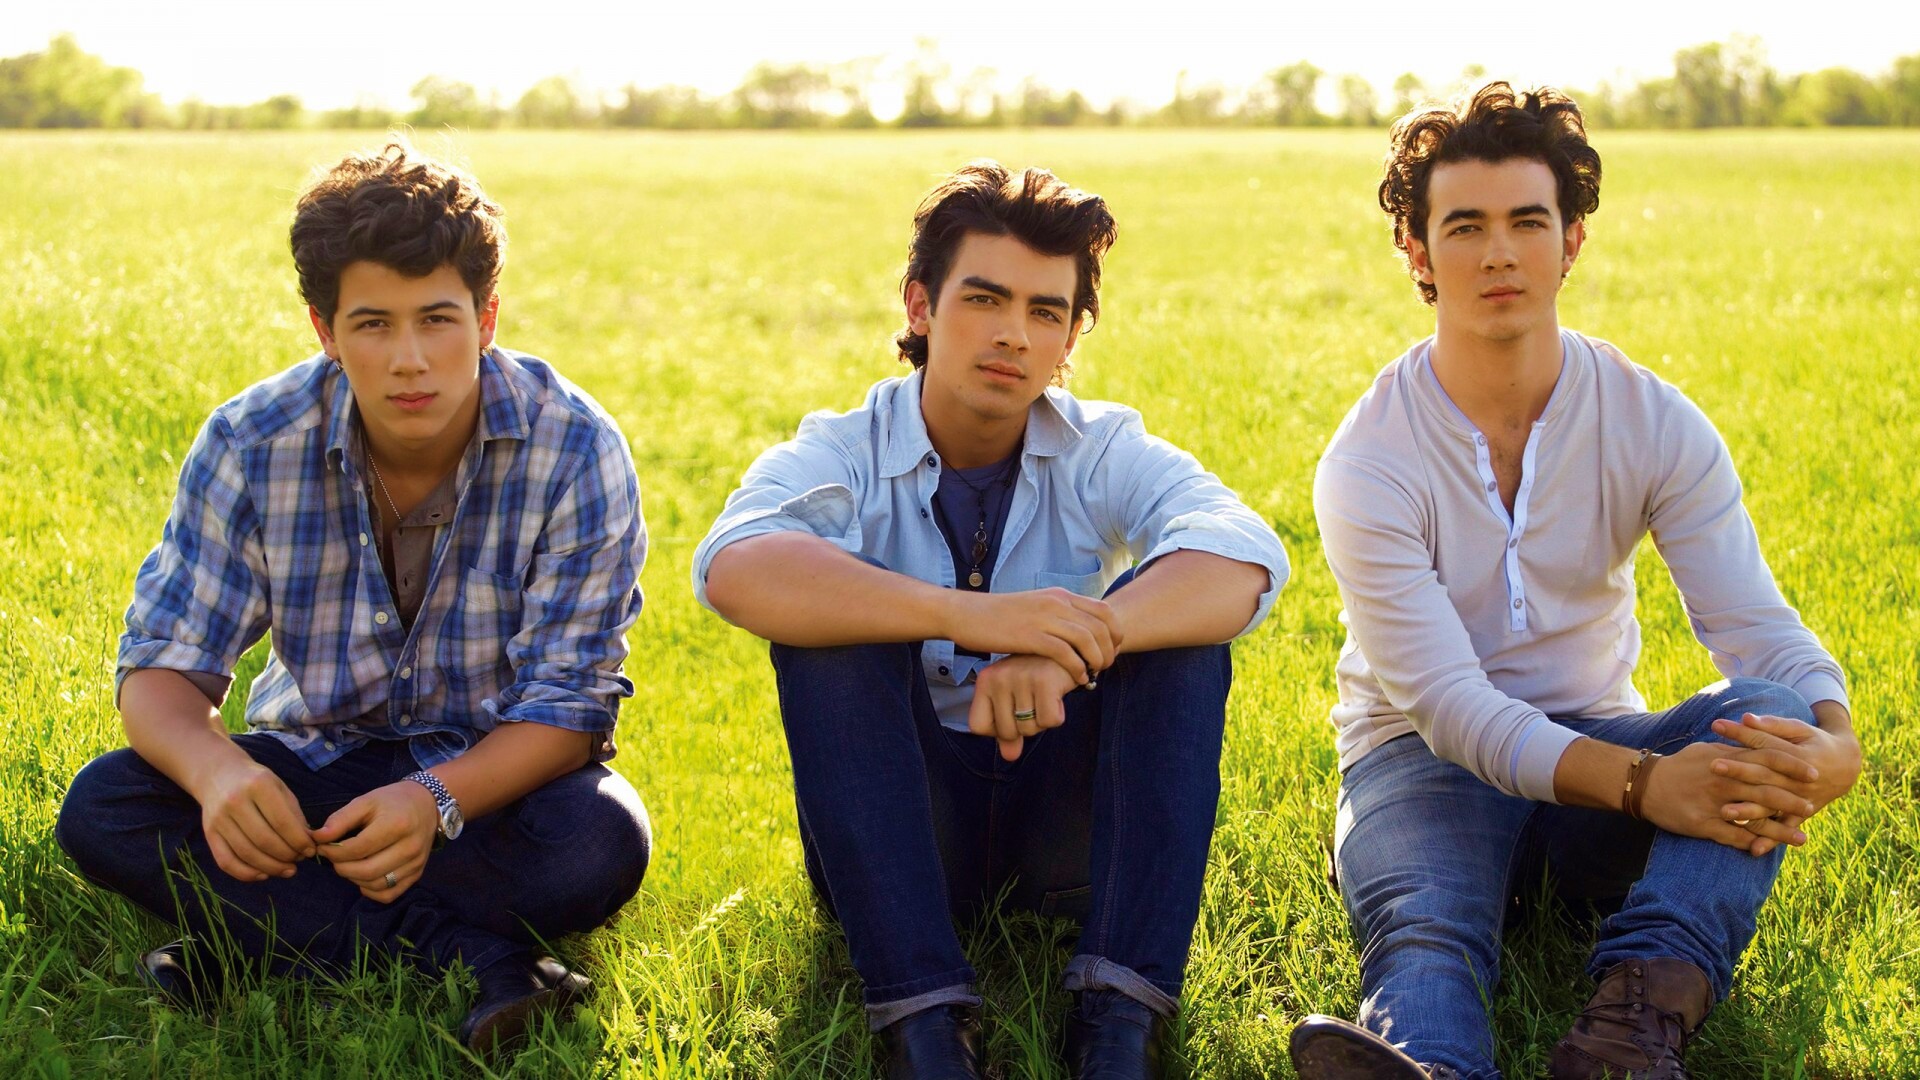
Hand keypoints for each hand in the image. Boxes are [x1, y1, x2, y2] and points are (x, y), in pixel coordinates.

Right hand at [194, 758, 314, 881]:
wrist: (219, 774)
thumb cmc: (256, 782)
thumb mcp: (280, 788)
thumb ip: (294, 814)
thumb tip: (308, 842)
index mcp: (258, 786)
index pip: (282, 822)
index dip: (299, 841)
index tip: (310, 850)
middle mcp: (235, 801)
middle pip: (264, 840)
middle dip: (287, 856)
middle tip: (298, 861)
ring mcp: (219, 819)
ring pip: (247, 853)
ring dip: (271, 868)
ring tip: (286, 870)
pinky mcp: (208, 833)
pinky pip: (226, 861)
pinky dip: (246, 874)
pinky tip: (263, 875)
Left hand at [311, 780, 438, 902]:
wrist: (427, 804)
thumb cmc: (393, 801)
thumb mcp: (366, 801)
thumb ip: (340, 819)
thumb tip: (318, 838)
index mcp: (397, 825)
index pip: (358, 849)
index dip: (334, 851)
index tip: (323, 846)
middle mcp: (410, 847)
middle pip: (366, 871)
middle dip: (341, 867)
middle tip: (334, 858)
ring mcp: (416, 863)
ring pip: (376, 885)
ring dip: (354, 879)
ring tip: (349, 864)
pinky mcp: (417, 874)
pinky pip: (388, 895)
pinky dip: (370, 890)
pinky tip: (364, 876)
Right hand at [945, 589, 1121, 683]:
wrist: (966, 614)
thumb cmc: (1000, 617)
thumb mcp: (1036, 608)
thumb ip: (1058, 616)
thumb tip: (1080, 635)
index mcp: (1060, 595)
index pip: (1105, 611)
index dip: (1115, 633)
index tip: (1112, 651)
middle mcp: (1056, 602)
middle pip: (1101, 626)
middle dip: (1109, 651)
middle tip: (1105, 668)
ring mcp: (1043, 618)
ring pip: (1087, 639)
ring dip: (1097, 661)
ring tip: (1093, 675)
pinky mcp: (1030, 635)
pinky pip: (1065, 653)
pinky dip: (1077, 668)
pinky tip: (1077, 679)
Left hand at [968, 654, 1082, 760]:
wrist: (1069, 648)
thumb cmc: (1038, 676)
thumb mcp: (1016, 699)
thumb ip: (1009, 729)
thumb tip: (1010, 757)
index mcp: (985, 680)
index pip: (978, 727)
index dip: (997, 730)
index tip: (1013, 713)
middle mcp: (998, 678)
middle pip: (1006, 732)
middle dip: (1025, 726)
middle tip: (1035, 701)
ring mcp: (1020, 678)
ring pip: (1029, 729)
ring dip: (1043, 720)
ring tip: (1046, 696)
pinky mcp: (1043, 681)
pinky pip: (1049, 721)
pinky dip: (1058, 715)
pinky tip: (1057, 695)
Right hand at [1637, 740, 1817, 854]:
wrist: (1644, 784)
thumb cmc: (1678, 766)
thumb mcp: (1706, 750)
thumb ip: (1733, 749)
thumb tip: (1757, 744)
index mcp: (1726, 760)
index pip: (1769, 759)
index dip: (1794, 767)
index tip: (1815, 774)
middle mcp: (1723, 781)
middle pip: (1767, 789)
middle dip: (1793, 800)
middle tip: (1813, 807)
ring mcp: (1713, 804)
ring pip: (1755, 817)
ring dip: (1781, 829)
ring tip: (1802, 838)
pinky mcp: (1702, 824)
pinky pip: (1733, 836)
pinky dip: (1752, 843)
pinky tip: (1767, 850)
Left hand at [1711, 707, 1861, 855]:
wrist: (1846, 765)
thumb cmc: (1814, 741)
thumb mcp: (1799, 729)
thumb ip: (1772, 725)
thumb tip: (1745, 718)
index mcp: (1800, 755)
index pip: (1765, 744)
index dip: (1741, 735)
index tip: (1716, 726)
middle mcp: (1801, 781)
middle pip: (1766, 775)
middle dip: (1739, 771)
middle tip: (1713, 766)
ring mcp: (1802, 800)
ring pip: (1773, 806)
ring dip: (1750, 811)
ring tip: (1725, 812)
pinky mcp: (1802, 815)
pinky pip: (1785, 829)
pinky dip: (1772, 840)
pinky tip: (1753, 850)